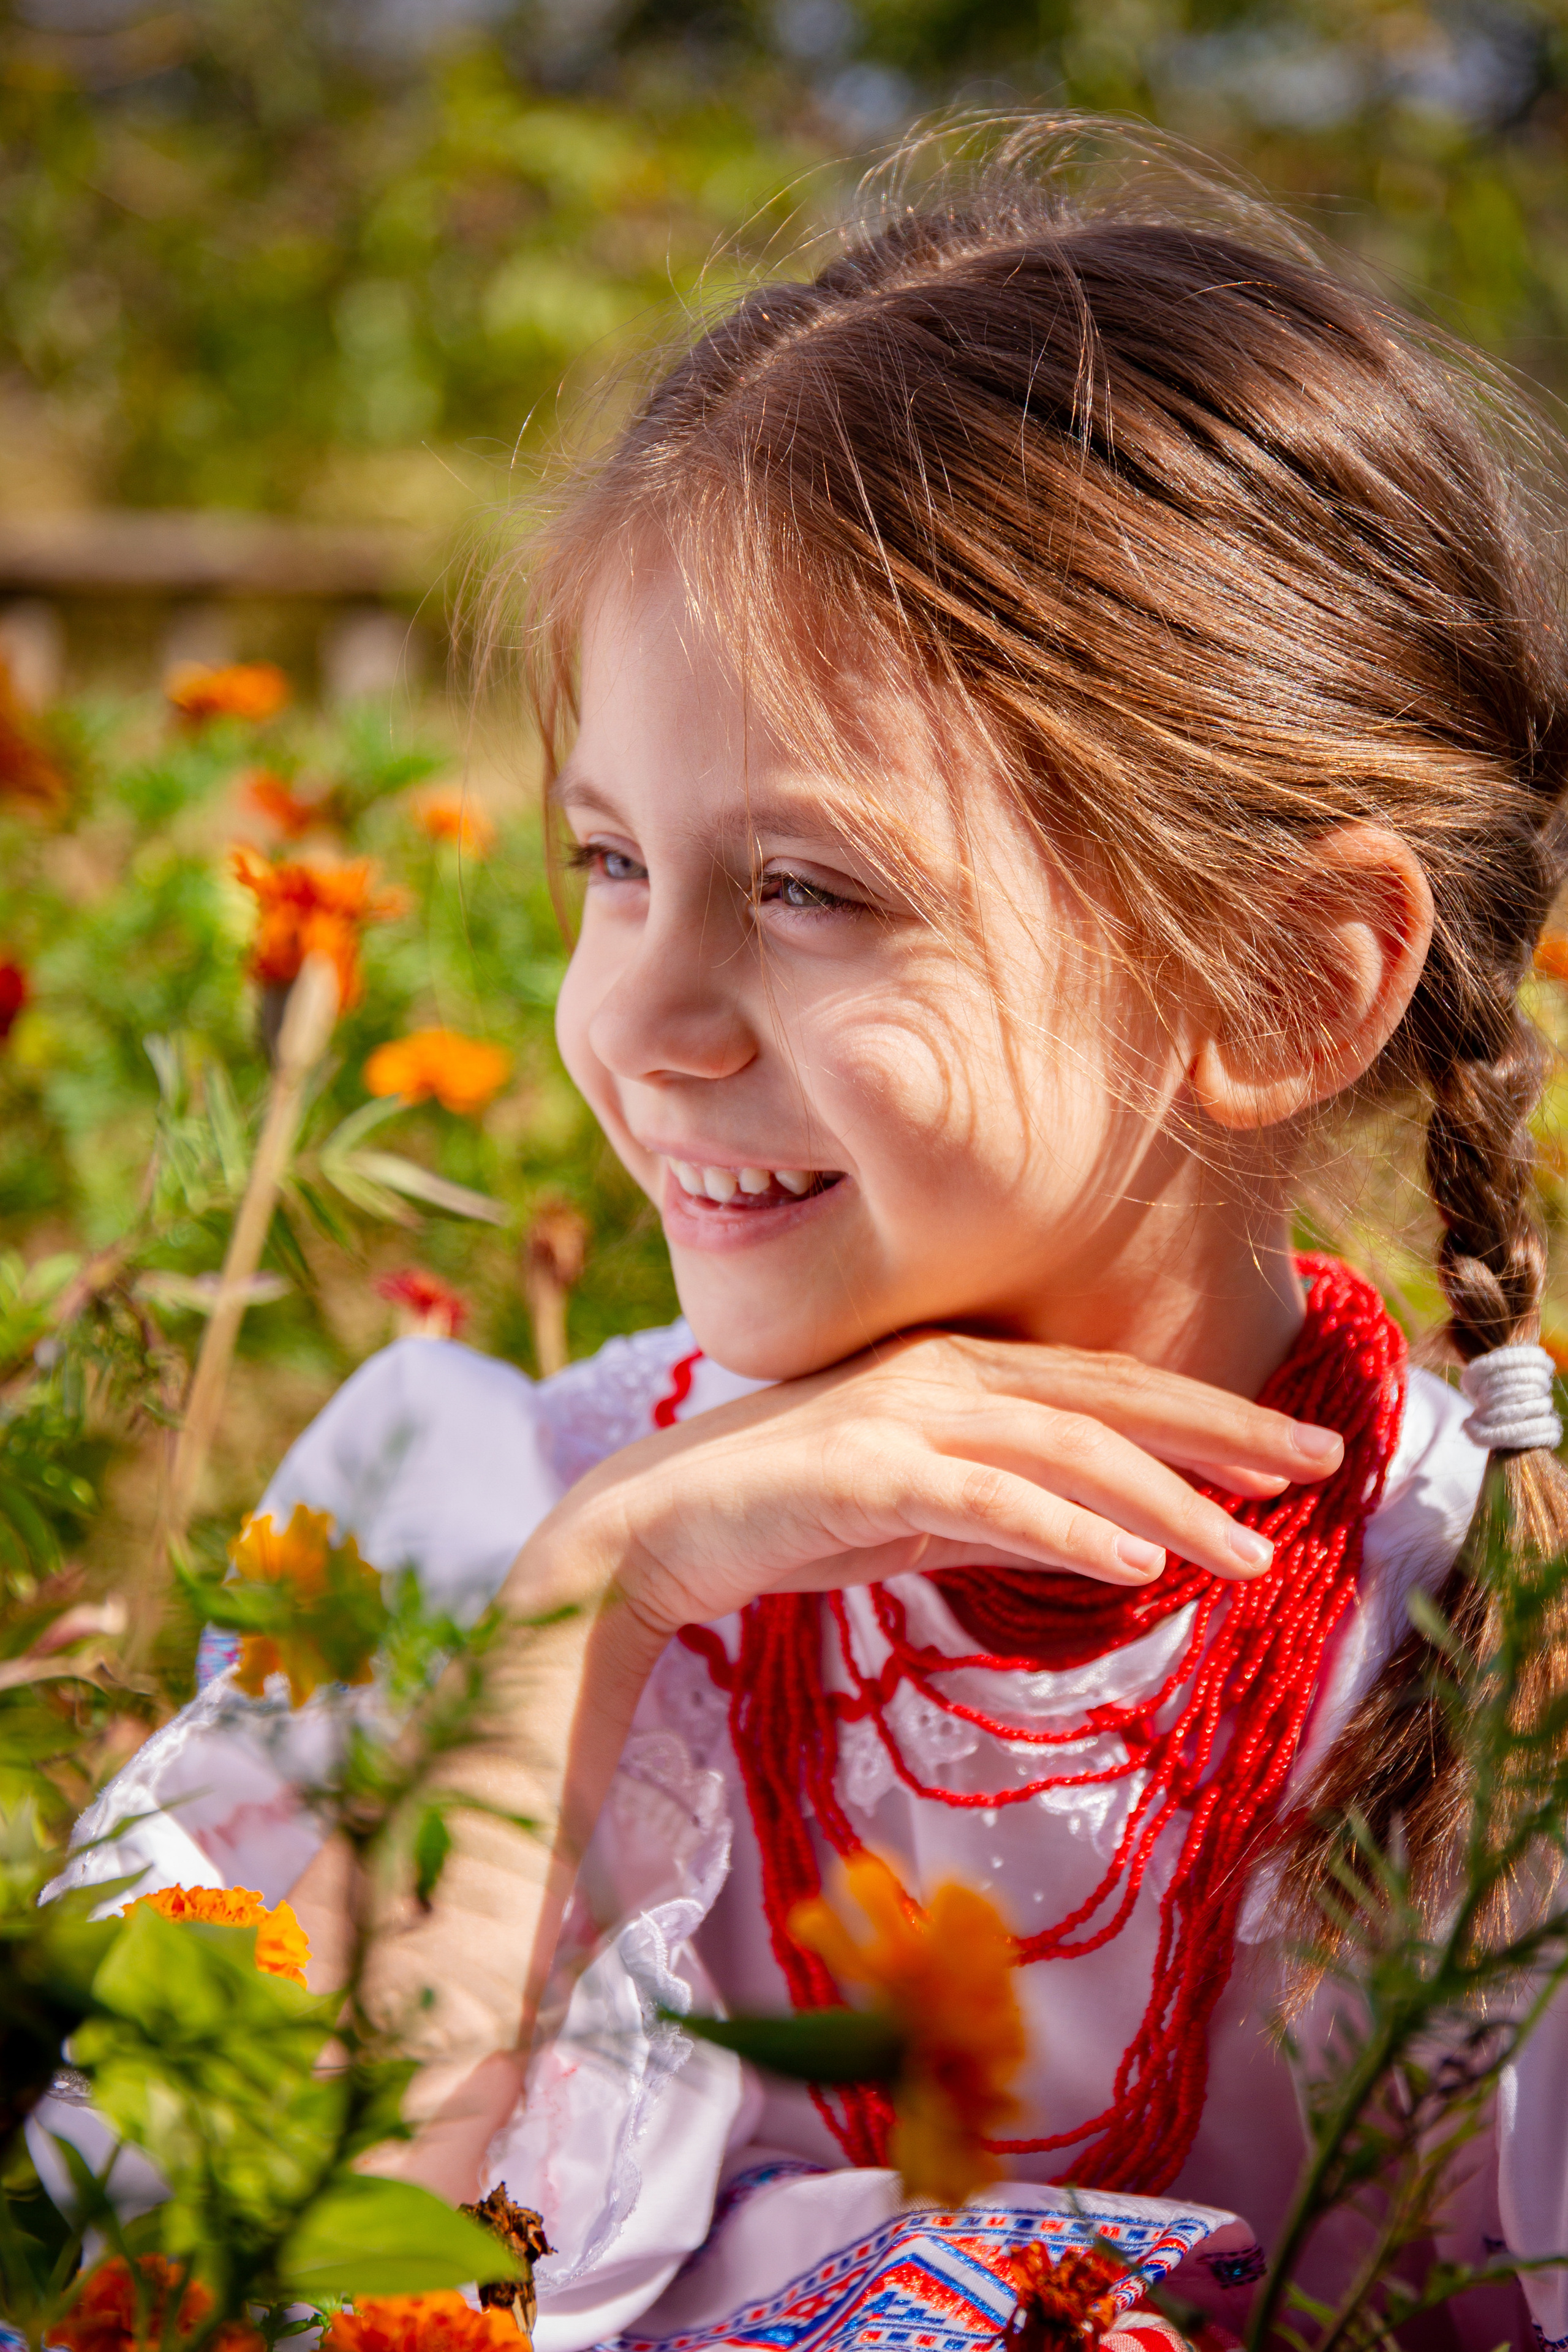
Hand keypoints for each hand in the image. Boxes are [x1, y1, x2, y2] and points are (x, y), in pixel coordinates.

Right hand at [551, 1329, 1345, 1642]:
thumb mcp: (918, 1515)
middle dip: (1224, 1435)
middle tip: (1320, 1469)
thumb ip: (1005, 1512)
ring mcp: (903, 1416)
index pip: (1107, 1388)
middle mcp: (941, 1375)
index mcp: (957, 1372)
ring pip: (1068, 1449)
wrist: (648, 1528)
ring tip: (1251, 1552)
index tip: (1290, 1451)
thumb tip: (1107, 1539)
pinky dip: (1070, 1527)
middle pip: (1111, 1399)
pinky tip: (1137, 1566)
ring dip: (1169, 1501)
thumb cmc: (783, 1517)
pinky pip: (988, 1496)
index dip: (1206, 1413)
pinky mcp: (865, 1470)